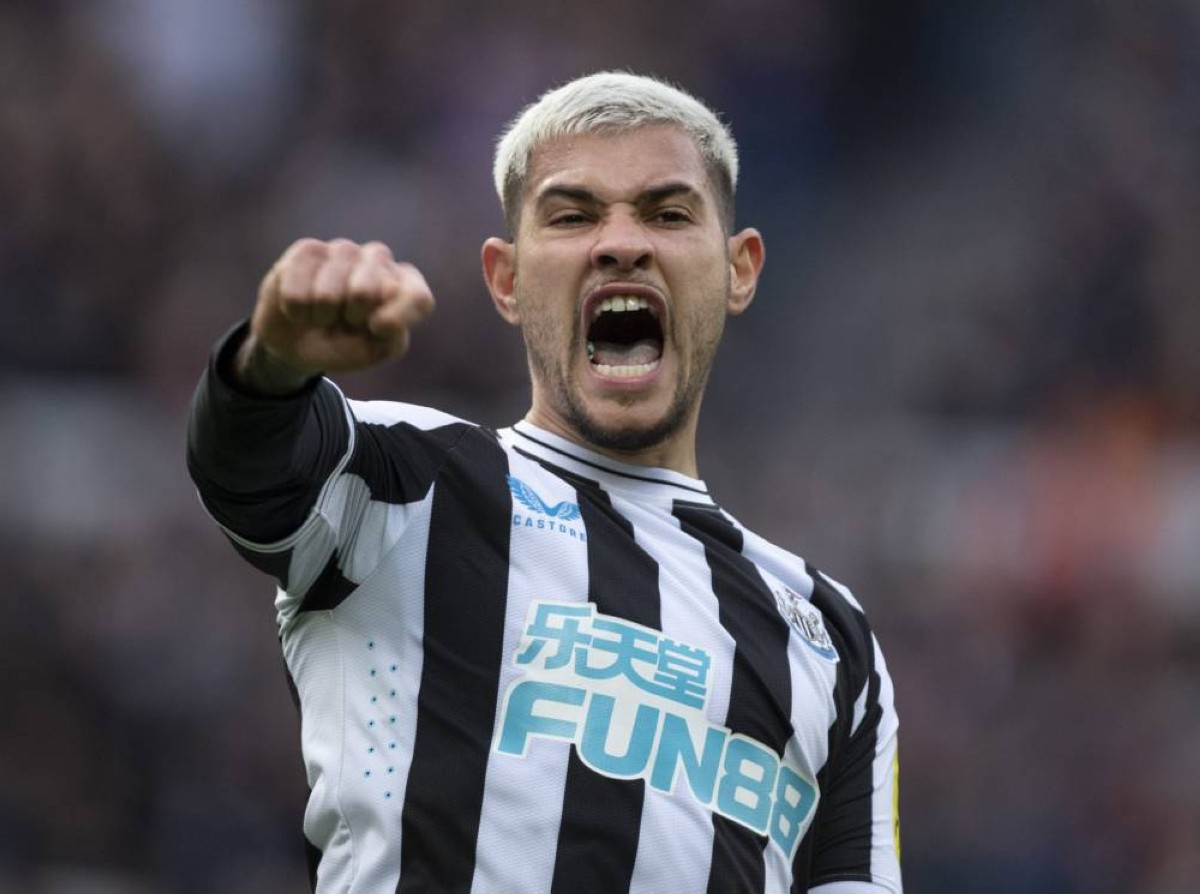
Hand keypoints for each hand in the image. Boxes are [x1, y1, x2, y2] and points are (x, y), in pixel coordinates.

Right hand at [237, 239, 434, 392]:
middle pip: (367, 291)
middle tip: (347, 321)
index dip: (399, 316)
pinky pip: (298, 291)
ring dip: (322, 316)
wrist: (298, 342)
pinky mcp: (308, 249)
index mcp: (404, 285)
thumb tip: (381, 320)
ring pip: (329, 294)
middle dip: (351, 318)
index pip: (417, 297)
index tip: (379, 330)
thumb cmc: (345, 343)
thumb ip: (391, 338)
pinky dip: (297, 311)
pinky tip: (302, 305)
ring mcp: (344, 250)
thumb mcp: (375, 350)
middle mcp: (378, 260)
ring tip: (324, 314)